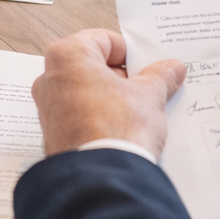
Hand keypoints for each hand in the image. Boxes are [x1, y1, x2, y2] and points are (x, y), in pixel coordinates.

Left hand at [31, 30, 186, 157]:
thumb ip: (160, 77)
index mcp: (68, 55)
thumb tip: (170, 69)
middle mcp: (50, 77)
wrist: (103, 179)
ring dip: (110, 97)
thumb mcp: (149, 96)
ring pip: (86, 91)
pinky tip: (120, 129)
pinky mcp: (53, 133)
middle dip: (121, 76)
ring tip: (136, 112)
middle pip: (93, 65)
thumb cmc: (116, 130)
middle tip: (146, 89)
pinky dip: (98, 116)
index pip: (105, 40)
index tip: (148, 67)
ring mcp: (48, 107)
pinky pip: (79, 114)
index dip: (131, 53)